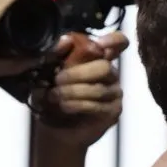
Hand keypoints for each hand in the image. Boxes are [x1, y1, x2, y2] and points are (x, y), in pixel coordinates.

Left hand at [34, 31, 128, 147]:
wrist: (55, 126)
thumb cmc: (54, 94)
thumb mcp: (48, 71)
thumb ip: (56, 55)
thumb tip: (65, 41)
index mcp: (98, 58)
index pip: (118, 42)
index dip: (114, 40)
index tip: (99, 45)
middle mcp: (110, 73)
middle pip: (105, 67)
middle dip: (78, 73)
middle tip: (57, 80)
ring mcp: (114, 93)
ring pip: (99, 89)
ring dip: (72, 92)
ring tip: (54, 96)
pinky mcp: (113, 111)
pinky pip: (97, 106)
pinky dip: (77, 105)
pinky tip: (64, 106)